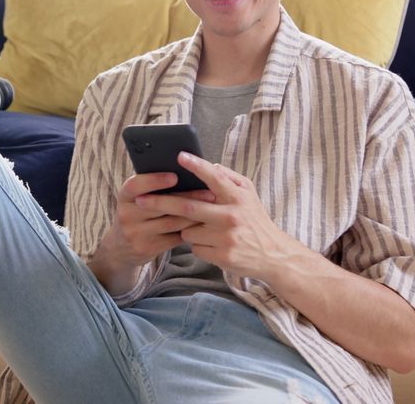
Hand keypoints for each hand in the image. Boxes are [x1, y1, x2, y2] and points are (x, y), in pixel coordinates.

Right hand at [88, 172, 214, 294]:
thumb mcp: (137, 198)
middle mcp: (126, 214)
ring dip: (194, 215)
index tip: (175, 176)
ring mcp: (135, 233)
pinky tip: (203, 224)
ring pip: (171, 222)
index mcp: (124, 196)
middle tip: (209, 193)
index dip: (154, 180)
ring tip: (212, 207)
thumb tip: (186, 171)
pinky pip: (174, 238)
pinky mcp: (146, 248)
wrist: (121, 247)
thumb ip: (152, 187)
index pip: (136, 185)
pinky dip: (190, 230)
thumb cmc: (138, 213)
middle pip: (160, 205)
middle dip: (187, 198)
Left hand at [133, 153, 297, 281]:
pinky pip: (195, 247)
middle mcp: (231, 216)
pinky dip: (197, 244)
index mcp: (238, 197)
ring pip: (188, 230)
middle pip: (188, 207)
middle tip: (140, 200)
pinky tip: (211, 243)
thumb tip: (210, 166)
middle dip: (161, 202)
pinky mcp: (221, 256)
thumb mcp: (249, 194)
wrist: (274, 256)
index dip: (197, 166)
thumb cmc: (256, 220)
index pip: (214, 178)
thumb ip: (230, 178)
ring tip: (204, 228)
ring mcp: (226, 238)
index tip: (179, 156)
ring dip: (187, 228)